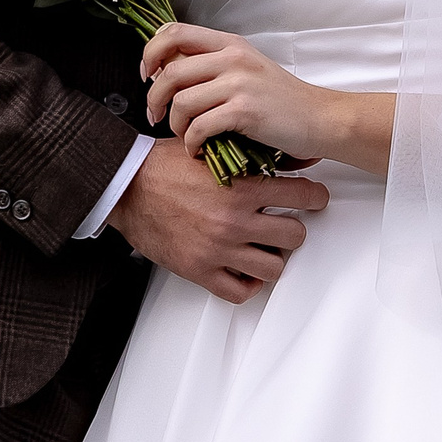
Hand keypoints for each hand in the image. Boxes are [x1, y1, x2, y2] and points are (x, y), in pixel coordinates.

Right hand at [107, 136, 328, 303]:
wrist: (126, 187)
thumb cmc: (163, 166)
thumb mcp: (212, 149)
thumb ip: (246, 154)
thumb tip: (280, 152)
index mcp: (241, 189)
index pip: (302, 196)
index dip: (315, 197)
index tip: (315, 198)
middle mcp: (234, 221)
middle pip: (295, 236)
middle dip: (294, 229)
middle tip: (285, 223)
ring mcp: (218, 249)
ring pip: (274, 268)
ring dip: (274, 258)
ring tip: (265, 248)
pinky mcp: (199, 270)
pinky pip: (239, 292)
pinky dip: (248, 284)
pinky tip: (245, 270)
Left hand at [142, 23, 393, 173]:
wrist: (321, 119)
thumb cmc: (283, 100)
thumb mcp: (248, 70)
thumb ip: (213, 66)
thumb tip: (168, 72)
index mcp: (230, 44)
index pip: (174, 32)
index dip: (151, 53)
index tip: (148, 75)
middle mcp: (233, 58)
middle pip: (170, 71)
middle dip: (154, 98)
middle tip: (156, 116)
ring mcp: (240, 83)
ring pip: (181, 101)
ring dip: (175, 125)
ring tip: (186, 137)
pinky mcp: (245, 111)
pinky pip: (199, 127)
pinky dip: (191, 144)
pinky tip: (199, 150)